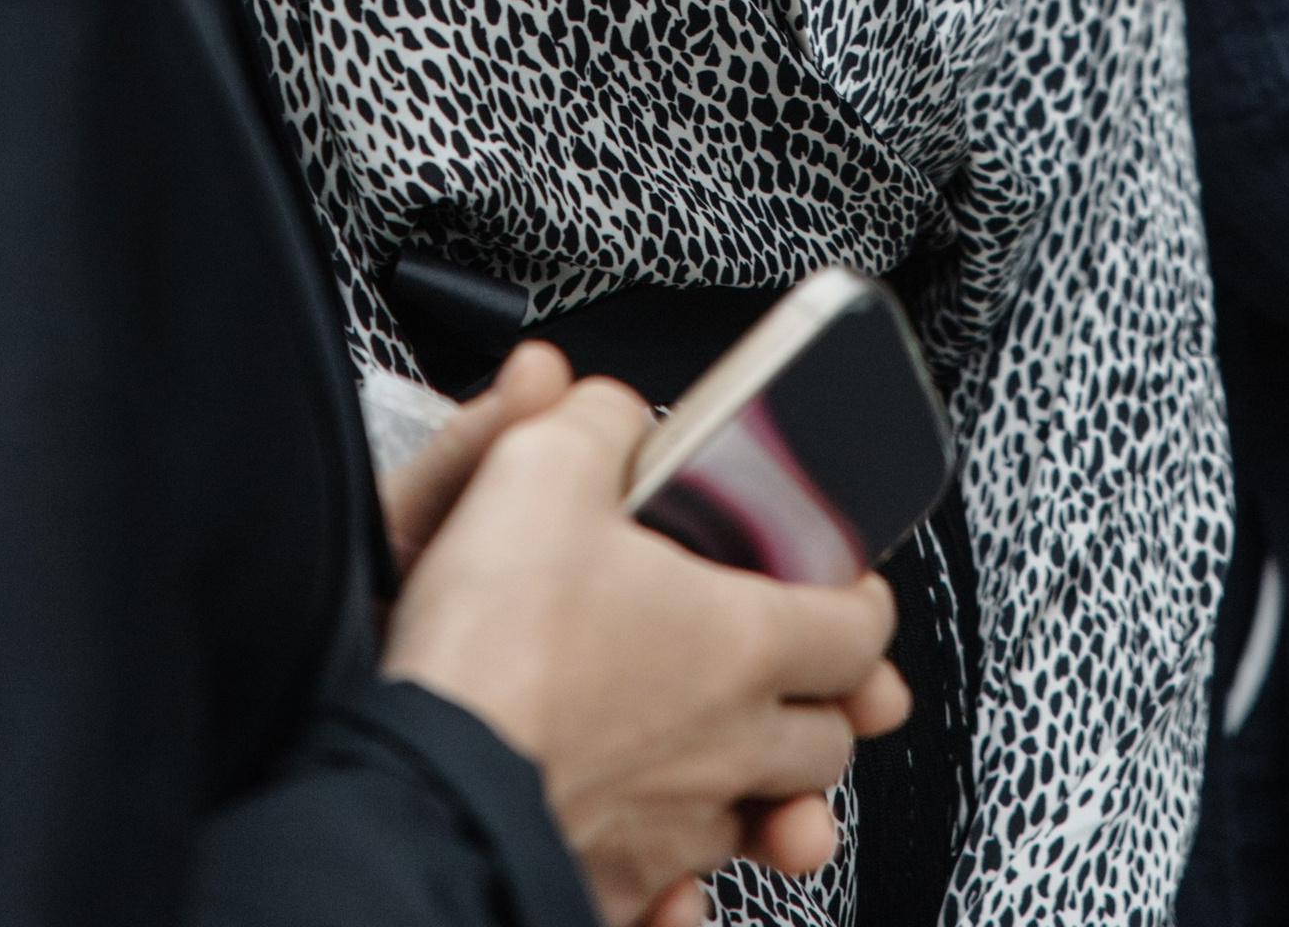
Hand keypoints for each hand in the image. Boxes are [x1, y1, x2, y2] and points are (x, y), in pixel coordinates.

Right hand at [384, 373, 907, 926]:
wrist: (428, 786)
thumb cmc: (495, 642)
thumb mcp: (541, 469)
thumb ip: (595, 424)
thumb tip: (609, 411)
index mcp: (741, 641)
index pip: (858, 628)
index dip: (861, 599)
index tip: (846, 585)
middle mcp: (729, 746)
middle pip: (827, 738)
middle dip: (823, 704)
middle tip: (798, 675)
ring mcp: (677, 829)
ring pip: (765, 821)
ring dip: (766, 793)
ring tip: (738, 766)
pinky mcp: (616, 886)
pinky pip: (684, 895)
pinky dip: (685, 881)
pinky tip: (664, 859)